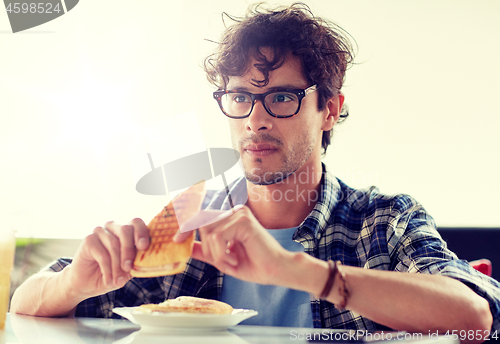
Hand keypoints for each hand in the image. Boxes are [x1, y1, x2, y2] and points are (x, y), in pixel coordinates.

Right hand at [67, 218, 149, 298]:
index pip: (136, 223)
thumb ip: (137, 261)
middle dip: (129, 251)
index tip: (143, 247)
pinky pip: (102, 254)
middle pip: (125, 230)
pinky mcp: (88, 239)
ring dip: (117, 266)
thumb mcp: (128, 269)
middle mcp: (114, 227)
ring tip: (118, 281)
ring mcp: (100, 231)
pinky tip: (108, 280)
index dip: (141, 232)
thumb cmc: (112, 274)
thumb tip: (148, 258)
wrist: (87, 284)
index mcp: (127, 231)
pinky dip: (107, 270)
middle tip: (128, 268)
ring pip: (113, 244)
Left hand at [174, 205, 291, 284]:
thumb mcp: (222, 258)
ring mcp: (239, 214)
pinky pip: (218, 237)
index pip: (201, 215)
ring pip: (208, 232)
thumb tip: (185, 245)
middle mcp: (234, 211)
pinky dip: (221, 253)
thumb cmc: (254, 265)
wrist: (276, 271)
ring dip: (215, 253)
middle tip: (220, 262)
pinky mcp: (243, 221)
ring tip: (229, 263)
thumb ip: (205, 250)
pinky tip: (233, 261)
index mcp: (230, 217)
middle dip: (205, 247)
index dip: (185, 224)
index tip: (175, 239)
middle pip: (201, 223)